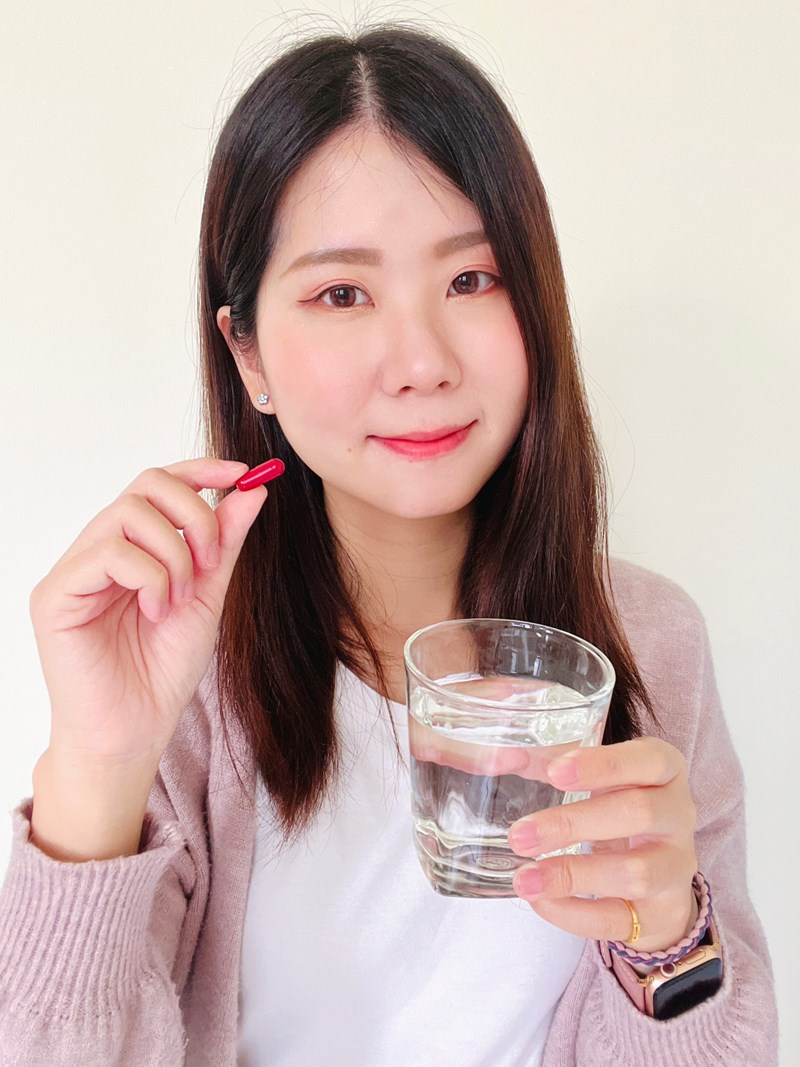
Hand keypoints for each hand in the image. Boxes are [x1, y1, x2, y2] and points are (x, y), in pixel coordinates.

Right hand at [29, 458, 267, 770]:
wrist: (136, 731)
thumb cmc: (162, 671)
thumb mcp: (207, 597)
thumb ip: (224, 544)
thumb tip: (252, 490)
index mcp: (134, 546)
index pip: (159, 484)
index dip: (200, 469)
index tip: (242, 473)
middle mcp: (100, 548)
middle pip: (145, 484)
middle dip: (194, 513)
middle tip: (211, 559)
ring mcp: (74, 569)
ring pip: (128, 514)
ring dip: (173, 553)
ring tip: (179, 599)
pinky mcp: (55, 594)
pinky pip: (108, 552)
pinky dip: (148, 576)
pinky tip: (155, 610)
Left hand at [508, 738, 698, 951]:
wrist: (658, 871)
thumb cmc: (615, 804)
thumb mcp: (592, 777)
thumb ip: (545, 761)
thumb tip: (495, 756)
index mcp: (665, 770)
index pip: (649, 760)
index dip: (604, 765)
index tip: (554, 772)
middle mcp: (679, 816)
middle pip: (637, 814)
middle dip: (572, 824)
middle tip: (519, 835)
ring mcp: (676, 867)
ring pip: (635, 873)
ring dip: (573, 875)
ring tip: (524, 879)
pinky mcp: (662, 913)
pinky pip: (620, 919)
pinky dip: (576, 914)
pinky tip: (542, 902)